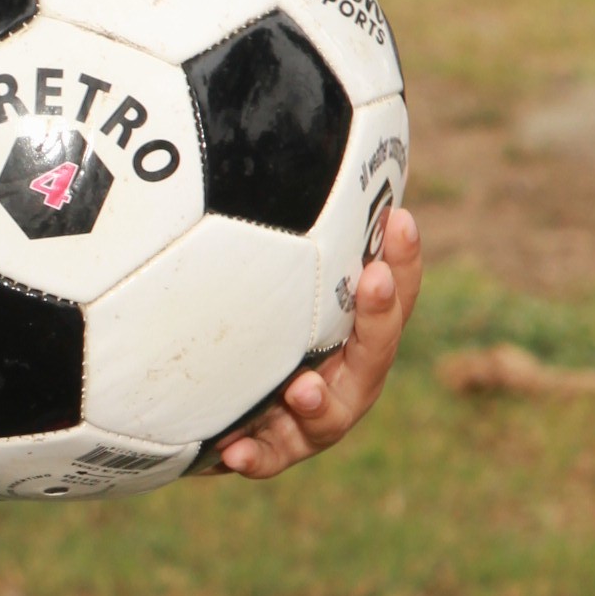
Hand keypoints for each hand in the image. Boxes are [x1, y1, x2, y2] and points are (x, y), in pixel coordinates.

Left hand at [219, 205, 422, 477]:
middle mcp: (339, 372)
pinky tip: (234, 450)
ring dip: (319, 403)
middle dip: (378, 315)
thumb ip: (272, 223)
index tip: (399, 219)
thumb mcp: (252, 266)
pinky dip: (257, 455)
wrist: (194, 401)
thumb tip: (280, 137)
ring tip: (301, 388)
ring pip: (330, 416)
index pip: (387, 290)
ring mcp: (308, 416)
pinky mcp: (269, 448)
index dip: (401, 258)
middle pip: (374, 352)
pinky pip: (269, 458)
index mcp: (348, 330)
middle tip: (373, 278)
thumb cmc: (237, 323)